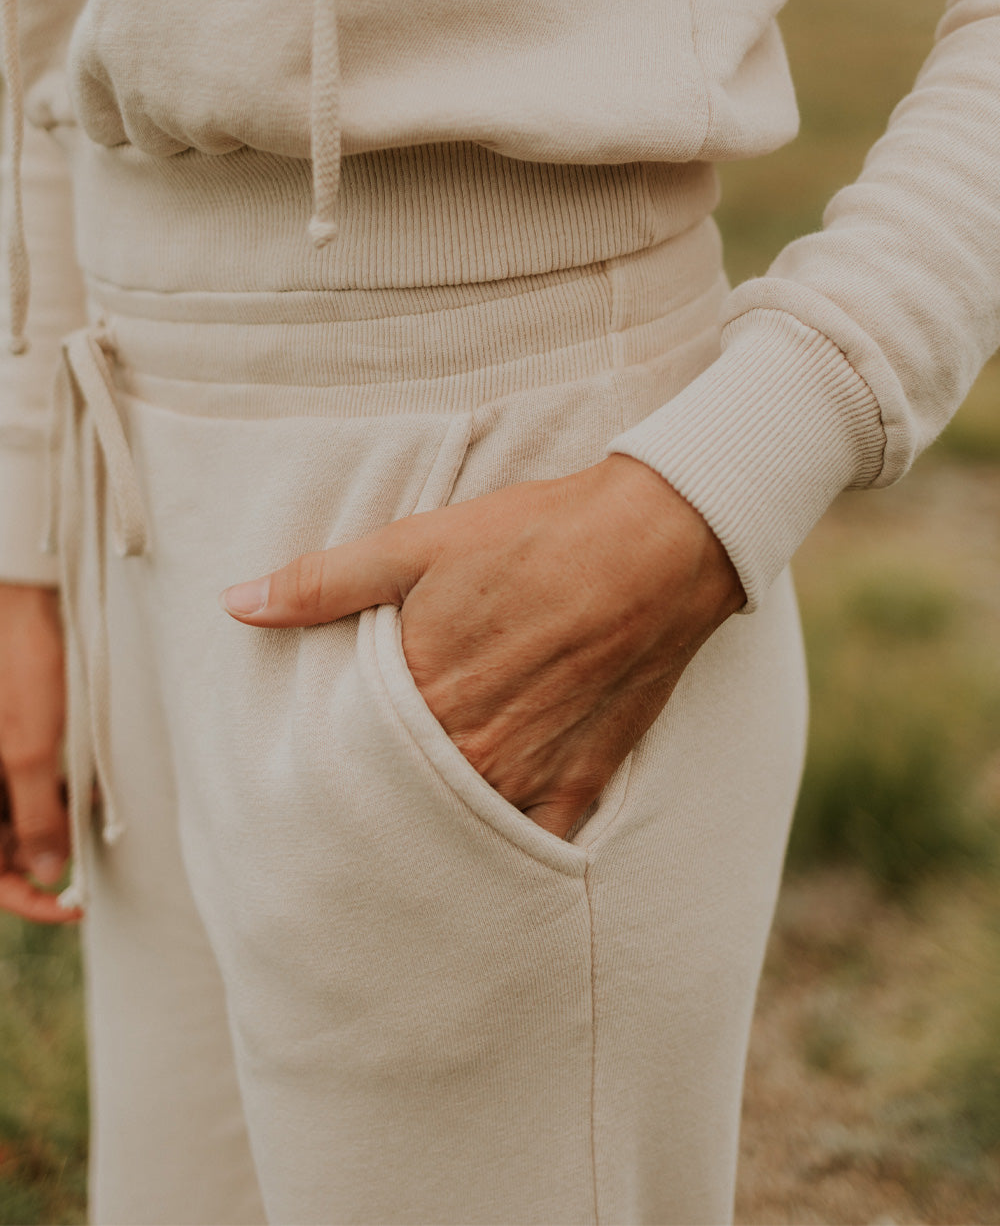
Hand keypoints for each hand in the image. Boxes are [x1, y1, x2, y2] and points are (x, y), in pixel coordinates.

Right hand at [0, 584, 78, 921]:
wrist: (24, 608)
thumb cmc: (20, 672)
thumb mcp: (30, 751)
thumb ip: (37, 816)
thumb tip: (49, 873)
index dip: (24, 899)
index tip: (71, 906)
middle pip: (2, 847)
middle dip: (42, 859)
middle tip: (87, 857)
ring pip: (18, 818)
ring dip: (54, 824)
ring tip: (91, 812)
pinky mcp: (11, 744)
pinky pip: (29, 786)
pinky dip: (56, 794)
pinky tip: (88, 788)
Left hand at [221, 454, 744, 838]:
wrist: (658, 545)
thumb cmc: (536, 537)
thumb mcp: (420, 543)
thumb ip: (325, 582)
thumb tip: (236, 605)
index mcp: (419, 693)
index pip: (341, 757)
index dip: (314, 765)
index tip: (289, 778)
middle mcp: (469, 750)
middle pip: (392, 804)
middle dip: (361, 812)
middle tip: (322, 832)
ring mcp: (527, 775)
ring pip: (451, 834)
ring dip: (420, 838)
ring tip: (389, 845)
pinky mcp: (580, 784)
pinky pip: (529, 846)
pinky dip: (497, 859)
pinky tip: (471, 867)